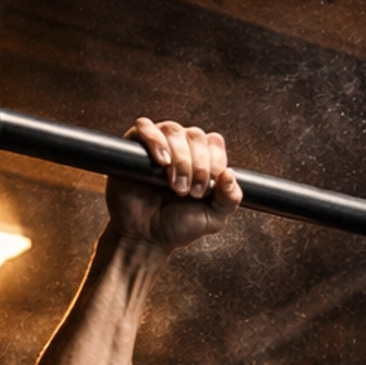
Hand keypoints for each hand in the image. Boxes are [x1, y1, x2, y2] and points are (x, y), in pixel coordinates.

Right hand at [108, 119, 242, 247]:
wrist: (145, 238)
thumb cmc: (176, 227)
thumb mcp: (213, 218)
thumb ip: (230, 198)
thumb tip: (231, 173)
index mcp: (201, 160)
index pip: (214, 142)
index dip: (214, 162)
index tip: (207, 188)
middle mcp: (181, 148)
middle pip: (195, 135)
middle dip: (197, 166)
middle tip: (189, 192)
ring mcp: (158, 145)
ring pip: (173, 130)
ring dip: (179, 158)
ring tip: (175, 186)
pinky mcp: (135, 146)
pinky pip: (144, 127)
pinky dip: (155, 140)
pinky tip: (161, 162)